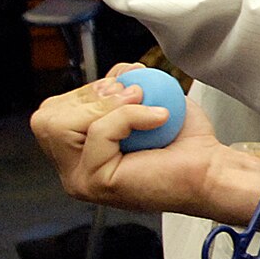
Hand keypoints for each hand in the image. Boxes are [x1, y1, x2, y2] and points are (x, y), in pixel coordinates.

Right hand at [30, 69, 220, 214]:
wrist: (212, 168)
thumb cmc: (184, 142)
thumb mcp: (145, 102)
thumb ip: (121, 88)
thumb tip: (115, 76)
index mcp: (77, 154)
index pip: (52, 112)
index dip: (88, 91)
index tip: (129, 84)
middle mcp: (72, 170)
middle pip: (47, 118)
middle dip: (91, 95)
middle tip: (135, 94)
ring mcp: (80, 180)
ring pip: (63, 125)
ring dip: (108, 105)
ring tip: (144, 105)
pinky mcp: (96, 182)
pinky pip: (98, 131)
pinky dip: (130, 115)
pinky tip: (158, 118)